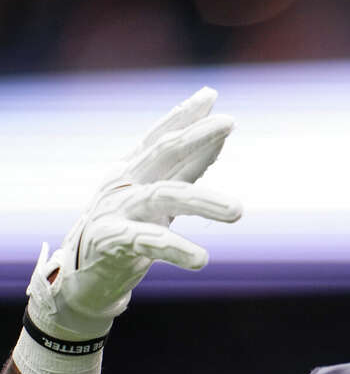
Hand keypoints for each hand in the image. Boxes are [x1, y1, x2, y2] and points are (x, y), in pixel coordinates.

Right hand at [25, 87, 241, 341]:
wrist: (86, 277)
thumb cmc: (128, 229)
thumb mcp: (161, 196)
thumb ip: (188, 168)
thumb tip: (219, 137)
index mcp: (135, 170)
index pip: (161, 137)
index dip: (184, 115)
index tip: (211, 95)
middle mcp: (124, 184)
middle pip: (163, 153)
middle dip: (196, 135)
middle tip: (229, 122)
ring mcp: (116, 211)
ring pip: (164, 196)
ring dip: (204, 201)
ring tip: (239, 211)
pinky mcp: (113, 242)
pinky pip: (148, 242)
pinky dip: (177, 249)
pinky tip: (202, 259)